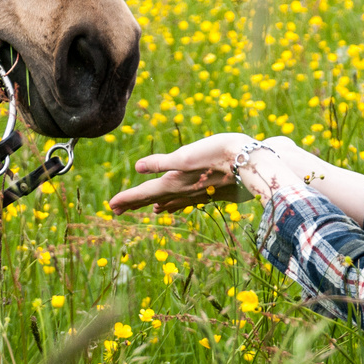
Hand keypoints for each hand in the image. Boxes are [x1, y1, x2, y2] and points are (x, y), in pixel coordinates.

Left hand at [107, 132, 253, 214]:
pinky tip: (177, 205)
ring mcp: (199, 194)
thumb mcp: (188, 155)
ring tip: (147, 210)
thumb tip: (138, 167)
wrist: (254, 164)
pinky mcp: (213, 192)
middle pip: (155, 199)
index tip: (109, 207)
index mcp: (176, 183)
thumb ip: (163, 162)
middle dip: (135, 203)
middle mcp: (185, 192)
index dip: (127, 198)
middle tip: (116, 210)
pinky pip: (189, 201)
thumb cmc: (220, 154)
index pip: (145, 193)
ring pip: (173, 202)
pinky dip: (177, 204)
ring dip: (156, 204)